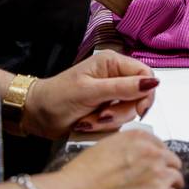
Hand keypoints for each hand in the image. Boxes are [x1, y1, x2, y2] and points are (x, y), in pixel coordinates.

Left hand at [22, 51, 157, 138]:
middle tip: (102, 115)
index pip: (145, 73)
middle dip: (122, 111)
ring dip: (110, 120)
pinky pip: (119, 121)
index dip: (146, 92)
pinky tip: (88, 123)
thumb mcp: (90, 92)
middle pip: (140, 95)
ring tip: (89, 120)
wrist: (37, 115)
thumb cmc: (57, 98)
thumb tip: (151, 83)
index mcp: (112, 62)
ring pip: (130, 111)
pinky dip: (105, 126)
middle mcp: (115, 76)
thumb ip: (122, 88)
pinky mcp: (108, 109)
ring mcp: (112, 94)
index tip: (139, 109)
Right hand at [36, 130, 183, 188]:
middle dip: (165, 174)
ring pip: (177, 180)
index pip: (161, 147)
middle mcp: (153, 152)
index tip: (150, 169)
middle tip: (150, 186)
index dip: (157, 160)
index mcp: (138, 138)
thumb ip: (126, 149)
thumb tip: (135, 160)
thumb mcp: (104, 148)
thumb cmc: (79, 175)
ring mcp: (159, 173)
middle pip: (173, 163)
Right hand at [90, 0, 188, 14]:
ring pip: (162, 19)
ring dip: (172, 11)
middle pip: (173, 19)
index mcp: (151, 6)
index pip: (182, 13)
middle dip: (185, 12)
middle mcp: (144, 20)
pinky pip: (151, 18)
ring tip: (184, 2)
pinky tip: (164, 2)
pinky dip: (159, 10)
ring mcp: (137, 22)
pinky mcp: (132, 20)